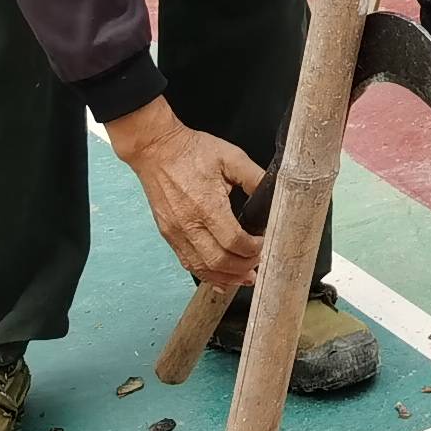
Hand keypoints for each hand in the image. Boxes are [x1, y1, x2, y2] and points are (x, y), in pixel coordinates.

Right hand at [106, 99, 266, 288]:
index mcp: (207, 205)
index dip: (253, 249)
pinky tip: (220, 280)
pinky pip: (187, 263)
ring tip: (245, 279)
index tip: (265, 243)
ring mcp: (176, 232)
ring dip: (226, 278)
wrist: (156, 150)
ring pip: (202, 268)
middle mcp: (188, 224)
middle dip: (243, 268)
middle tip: (260, 266)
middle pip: (218, 261)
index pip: (234, 241)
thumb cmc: (192, 151)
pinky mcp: (168, 235)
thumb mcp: (231, 157)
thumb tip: (274, 196)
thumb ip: (254, 177)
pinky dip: (206, 275)